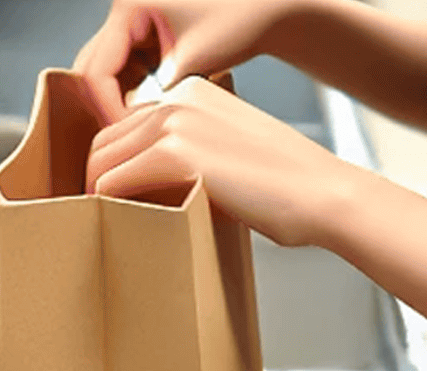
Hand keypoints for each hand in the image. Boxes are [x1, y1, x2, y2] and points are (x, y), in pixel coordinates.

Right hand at [72, 0, 301, 123]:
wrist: (265, 9)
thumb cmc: (240, 23)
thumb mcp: (198, 60)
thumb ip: (163, 93)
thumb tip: (135, 125)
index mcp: (129, 8)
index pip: (97, 69)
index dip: (108, 108)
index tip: (128, 136)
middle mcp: (123, 12)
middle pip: (93, 68)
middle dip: (106, 106)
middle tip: (125, 140)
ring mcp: (133, 24)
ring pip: (108, 72)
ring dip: (120, 102)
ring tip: (140, 131)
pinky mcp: (147, 38)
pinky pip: (128, 71)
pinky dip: (136, 94)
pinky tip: (152, 115)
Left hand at [85, 76, 356, 247]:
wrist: (324, 195)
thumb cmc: (291, 186)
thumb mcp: (236, 148)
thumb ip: (195, 149)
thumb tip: (156, 180)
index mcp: (193, 90)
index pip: (129, 123)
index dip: (122, 160)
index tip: (125, 191)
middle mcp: (178, 98)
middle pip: (108, 139)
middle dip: (104, 177)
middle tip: (114, 214)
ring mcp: (174, 122)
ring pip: (102, 160)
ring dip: (103, 194)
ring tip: (118, 223)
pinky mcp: (173, 154)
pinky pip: (112, 182)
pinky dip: (110, 205)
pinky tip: (128, 223)